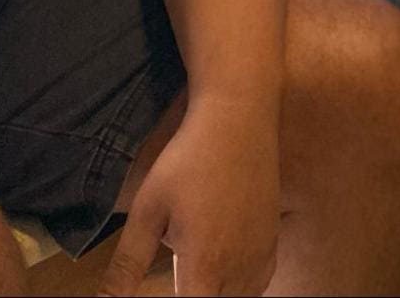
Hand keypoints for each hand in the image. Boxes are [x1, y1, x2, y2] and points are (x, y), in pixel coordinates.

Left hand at [100, 97, 280, 296]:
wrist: (238, 119)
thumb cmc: (188, 161)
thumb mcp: (148, 210)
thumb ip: (126, 266)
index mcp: (205, 266)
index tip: (169, 286)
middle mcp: (239, 267)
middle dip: (194, 294)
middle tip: (177, 271)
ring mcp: (261, 253)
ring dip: (217, 294)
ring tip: (195, 278)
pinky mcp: (272, 238)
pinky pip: (260, 283)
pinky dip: (242, 288)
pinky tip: (224, 274)